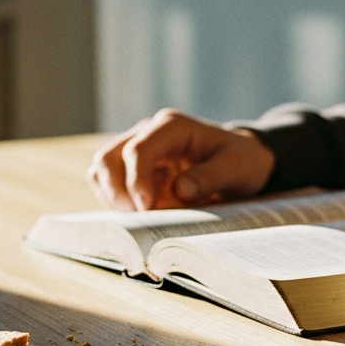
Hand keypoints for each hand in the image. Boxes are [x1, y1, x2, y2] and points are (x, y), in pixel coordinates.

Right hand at [87, 108, 276, 210]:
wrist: (242, 162)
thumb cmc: (241, 161)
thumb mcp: (236, 169)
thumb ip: (210, 177)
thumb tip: (180, 191)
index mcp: (172, 126)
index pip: (138, 150)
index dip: (136, 181)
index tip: (146, 209)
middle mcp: (148, 133)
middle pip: (108, 158)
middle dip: (117, 192)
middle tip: (139, 219)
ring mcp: (138, 150)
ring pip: (101, 170)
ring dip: (112, 198)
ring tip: (139, 218)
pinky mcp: (134, 170)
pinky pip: (109, 184)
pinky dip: (116, 202)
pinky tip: (140, 215)